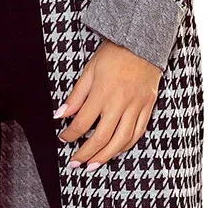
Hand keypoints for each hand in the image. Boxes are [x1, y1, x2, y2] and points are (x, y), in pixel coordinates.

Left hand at [54, 40, 161, 169]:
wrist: (142, 43)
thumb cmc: (114, 54)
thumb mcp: (89, 70)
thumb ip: (76, 96)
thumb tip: (60, 115)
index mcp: (102, 93)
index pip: (82, 122)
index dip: (70, 135)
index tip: (63, 138)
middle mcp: (119, 103)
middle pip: (101, 137)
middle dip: (85, 153)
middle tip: (75, 163)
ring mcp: (135, 106)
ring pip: (121, 140)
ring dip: (105, 156)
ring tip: (93, 165)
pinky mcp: (147, 107)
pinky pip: (138, 133)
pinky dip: (126, 146)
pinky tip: (115, 152)